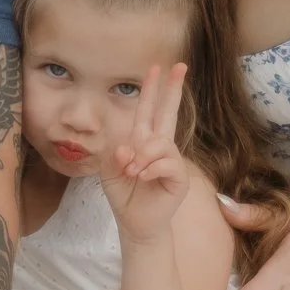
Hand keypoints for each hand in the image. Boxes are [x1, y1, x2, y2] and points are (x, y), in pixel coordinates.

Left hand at [100, 63, 190, 243]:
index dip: (152, 90)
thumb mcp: (109, 172)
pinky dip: (150, 169)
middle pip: (168, 112)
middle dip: (173, 89)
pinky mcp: (178, 177)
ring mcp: (171, 160)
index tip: (156, 67)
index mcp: (142, 141)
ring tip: (132, 172)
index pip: (148, 110)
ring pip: (161, 143)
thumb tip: (129, 147)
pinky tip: (142, 177)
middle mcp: (159, 146)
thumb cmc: (123, 194)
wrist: (135, 223)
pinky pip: (167, 163)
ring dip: (143, 156)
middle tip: (180, 66)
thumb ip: (115, 155)